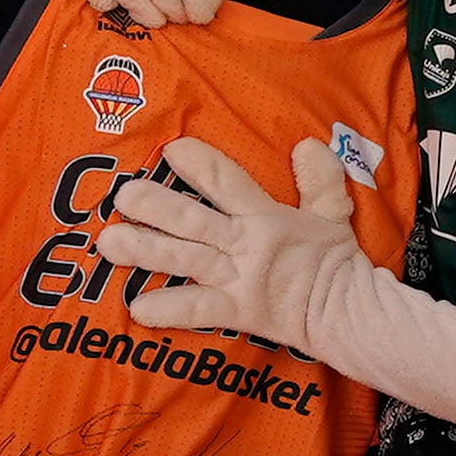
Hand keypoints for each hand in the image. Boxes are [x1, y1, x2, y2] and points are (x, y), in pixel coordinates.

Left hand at [101, 135, 356, 349]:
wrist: (348, 311)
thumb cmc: (335, 260)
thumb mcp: (332, 212)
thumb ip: (319, 177)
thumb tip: (307, 143)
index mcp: (265, 216)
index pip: (227, 181)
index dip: (199, 164)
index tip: (170, 149)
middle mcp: (245, 244)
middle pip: (193, 221)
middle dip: (156, 206)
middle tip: (122, 194)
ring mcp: (238, 279)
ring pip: (185, 260)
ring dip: (145, 251)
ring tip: (108, 242)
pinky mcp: (237, 312)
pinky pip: (198, 310)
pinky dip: (169, 310)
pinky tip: (137, 309)